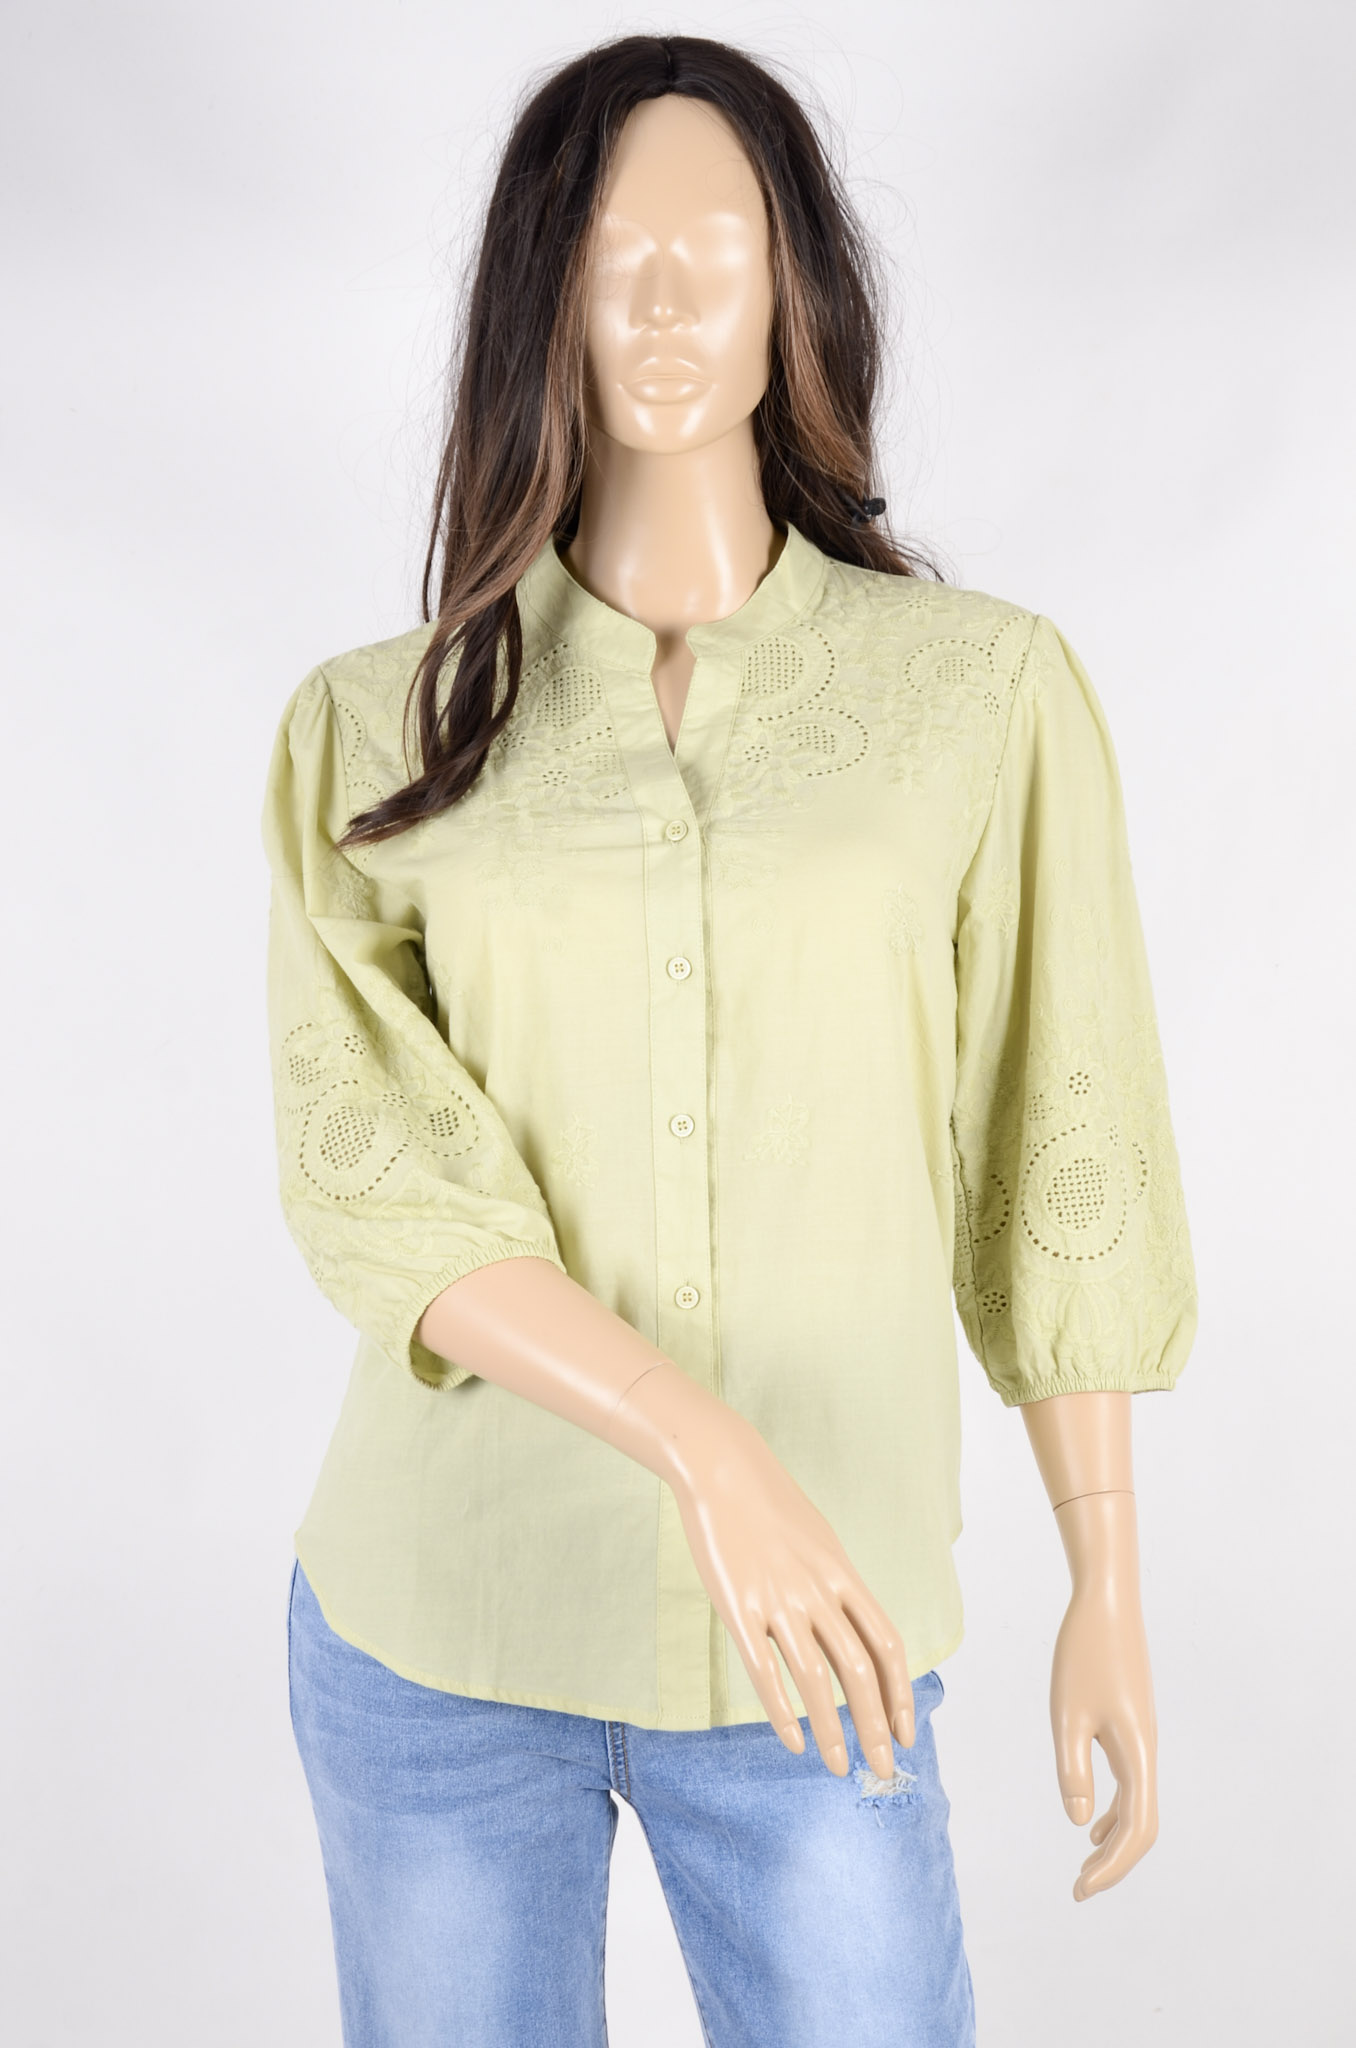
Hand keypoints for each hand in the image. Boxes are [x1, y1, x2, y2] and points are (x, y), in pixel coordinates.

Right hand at [669, 1415, 915, 1779]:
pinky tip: (792, 1741)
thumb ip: (837, 1585)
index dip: (901, 1693)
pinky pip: (765, 1672)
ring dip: (832, 1731)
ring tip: (839, 1767)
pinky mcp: (739, 1609)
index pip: (886, 1646)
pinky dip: (782, 1713)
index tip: (907, 1731)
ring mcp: (778, 1601)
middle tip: (883, 1770)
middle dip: (876, 1727)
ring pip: (816, 1681)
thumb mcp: (818, 1540)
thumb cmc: (769, 1504)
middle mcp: (818, 1592)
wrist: (722, 1467)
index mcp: (842, 1575)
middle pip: (859, 1672)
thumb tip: (854, 1624)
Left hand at [1050, 1585, 1158, 1900]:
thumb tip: (1078, 1820)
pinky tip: (1090, 1820)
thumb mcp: (1067, 1714)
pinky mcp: (1130, 1725)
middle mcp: (1145, 1751)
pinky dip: (1113, 1810)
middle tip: (1078, 1889)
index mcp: (1136, 1754)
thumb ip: (1073, 1769)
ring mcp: (1140, 1738)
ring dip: (1114, 1839)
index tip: (1079, 1889)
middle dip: (1113, 1863)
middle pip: (1141, 1825)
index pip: (1136, 1829)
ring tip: (1084, 1865)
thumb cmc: (1084, 1654)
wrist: (1107, 1603)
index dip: (1112, 1867)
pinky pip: (1129, 1782)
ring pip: (1136, 1805)